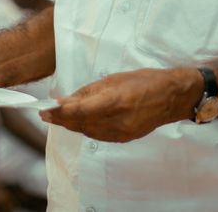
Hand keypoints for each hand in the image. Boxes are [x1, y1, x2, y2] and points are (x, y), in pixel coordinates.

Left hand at [39, 68, 199, 142]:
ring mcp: (122, 133)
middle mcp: (118, 121)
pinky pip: (98, 136)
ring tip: (58, 117)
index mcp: (116, 101)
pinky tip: (78, 122)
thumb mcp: (115, 78)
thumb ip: (89, 91)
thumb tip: (67, 100)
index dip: (59, 112)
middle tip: (45, 113)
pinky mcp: (125, 139)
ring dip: (71, 125)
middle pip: (81, 124)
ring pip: (87, 132)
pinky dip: (85, 129)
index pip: (79, 111)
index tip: (45, 109)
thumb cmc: (145, 81)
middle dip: (61, 119)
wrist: (172, 97)